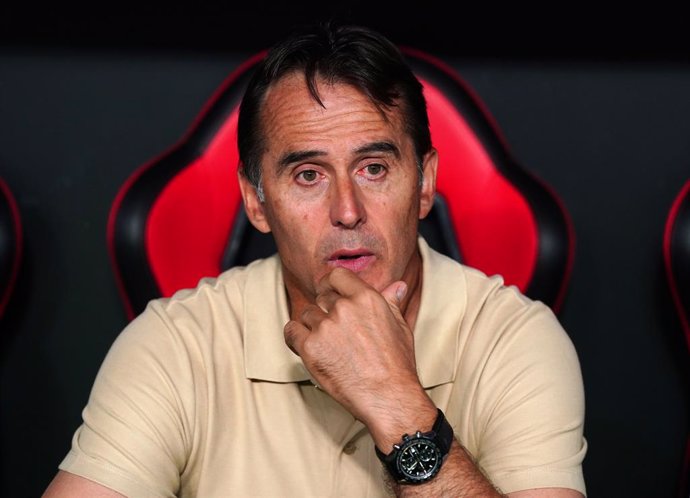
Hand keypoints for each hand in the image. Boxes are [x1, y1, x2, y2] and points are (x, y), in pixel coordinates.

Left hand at [284, 267, 435, 447]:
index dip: (330, 284)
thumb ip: (391, 302)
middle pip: (321, 296)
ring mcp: (325, 327)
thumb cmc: (397, 364)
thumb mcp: (400, 327)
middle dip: (325, 309)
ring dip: (312, 326)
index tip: (329, 293)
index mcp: (366, 298)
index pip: (336, 275)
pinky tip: (305, 346)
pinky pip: (291, 331)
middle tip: (333, 328)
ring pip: (307, 314)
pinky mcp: (310, 348)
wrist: (388, 397)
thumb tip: (397, 286)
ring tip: (326, 343)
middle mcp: (344, 308)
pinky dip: (295, 337)